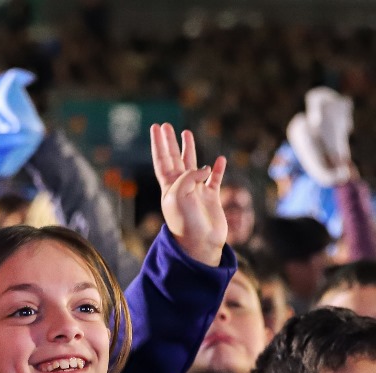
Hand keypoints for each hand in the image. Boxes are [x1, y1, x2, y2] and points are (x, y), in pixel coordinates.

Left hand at [150, 123, 227, 265]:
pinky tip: (220, 160)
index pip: (162, 159)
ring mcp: (197, 192)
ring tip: (187, 133)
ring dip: (189, 150)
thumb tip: (206, 168)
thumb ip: (189, 176)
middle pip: (174, 158)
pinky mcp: (212, 199)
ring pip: (193, 165)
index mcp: (169, 186)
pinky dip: (217, 169)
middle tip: (167, 125)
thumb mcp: (180, 195)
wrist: (200, 244)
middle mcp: (182, 186)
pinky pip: (215, 179)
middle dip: (170, 142)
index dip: (158, 143)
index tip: (156, 127)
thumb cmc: (186, 222)